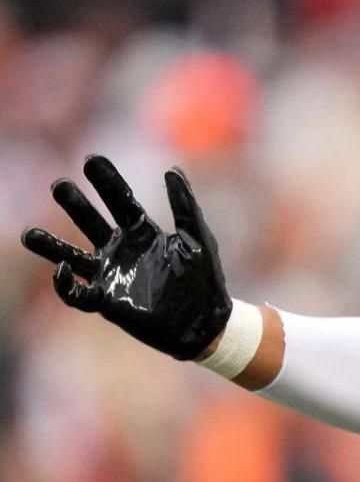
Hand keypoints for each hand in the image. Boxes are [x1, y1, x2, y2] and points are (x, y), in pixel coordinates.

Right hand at [19, 155, 232, 360]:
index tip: (91, 159)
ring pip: (70, 256)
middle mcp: (120, 250)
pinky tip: (61, 269)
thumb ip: (185, 206)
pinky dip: (63, 283)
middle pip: (90, 222)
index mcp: (142, 232)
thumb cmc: (204, 279)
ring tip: (30, 235)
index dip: (106, 181)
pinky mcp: (106, 301)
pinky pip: (75, 293)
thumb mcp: (197, 238)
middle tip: (59, 185)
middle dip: (75, 204)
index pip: (119, 201)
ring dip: (50, 246)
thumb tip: (172, 170)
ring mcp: (110, 275)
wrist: (206, 321)